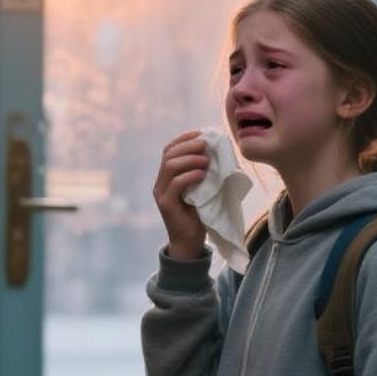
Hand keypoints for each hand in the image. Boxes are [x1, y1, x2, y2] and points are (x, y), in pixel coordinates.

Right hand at [153, 131, 208, 258]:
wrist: (190, 242)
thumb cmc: (199, 214)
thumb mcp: (202, 188)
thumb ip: (202, 171)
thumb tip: (216, 151)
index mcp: (166, 176)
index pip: (169, 150)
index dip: (184, 138)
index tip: (201, 133)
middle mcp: (160, 183)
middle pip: (168, 155)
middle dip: (188, 146)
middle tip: (206, 145)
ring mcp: (161, 193)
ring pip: (170, 166)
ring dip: (190, 159)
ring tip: (206, 160)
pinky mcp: (166, 204)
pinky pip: (176, 183)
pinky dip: (190, 175)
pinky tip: (202, 174)